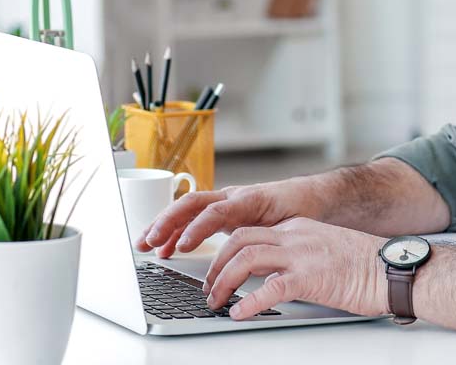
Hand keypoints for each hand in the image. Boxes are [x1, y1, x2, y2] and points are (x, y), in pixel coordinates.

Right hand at [135, 180, 308, 257]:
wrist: (311, 197)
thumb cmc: (303, 209)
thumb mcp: (293, 223)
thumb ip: (274, 236)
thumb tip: (261, 258)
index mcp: (249, 199)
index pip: (216, 211)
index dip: (197, 228)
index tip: (183, 247)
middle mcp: (233, 197)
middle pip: (193, 204)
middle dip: (168, 222)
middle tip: (150, 242)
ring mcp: (225, 203)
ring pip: (188, 209)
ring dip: (165, 225)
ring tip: (144, 245)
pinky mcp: (223, 213)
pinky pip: (194, 218)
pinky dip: (177, 232)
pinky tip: (164, 249)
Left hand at [203, 217, 388, 320]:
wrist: (393, 269)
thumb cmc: (366, 265)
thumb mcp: (323, 249)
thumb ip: (296, 256)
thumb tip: (271, 277)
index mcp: (298, 227)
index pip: (250, 231)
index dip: (226, 252)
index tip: (217, 271)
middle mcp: (295, 235)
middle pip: (239, 239)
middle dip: (216, 264)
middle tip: (209, 287)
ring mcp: (302, 254)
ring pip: (245, 258)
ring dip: (223, 281)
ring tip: (216, 302)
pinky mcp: (310, 278)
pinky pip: (269, 289)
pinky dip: (248, 303)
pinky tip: (240, 314)